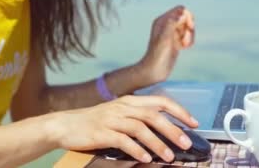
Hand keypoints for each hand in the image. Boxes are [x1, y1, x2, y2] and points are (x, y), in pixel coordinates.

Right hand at [47, 95, 198, 162]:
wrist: (65, 125)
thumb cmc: (93, 123)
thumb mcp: (117, 114)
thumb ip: (137, 118)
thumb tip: (163, 130)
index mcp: (129, 101)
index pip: (160, 100)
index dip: (179, 111)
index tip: (194, 123)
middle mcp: (122, 107)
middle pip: (153, 115)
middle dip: (173, 129)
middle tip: (186, 144)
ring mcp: (112, 119)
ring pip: (140, 128)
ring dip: (158, 143)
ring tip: (169, 156)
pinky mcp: (102, 132)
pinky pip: (123, 140)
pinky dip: (137, 149)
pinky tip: (146, 158)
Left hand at [139, 5, 194, 84]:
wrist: (155, 70)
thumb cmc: (157, 55)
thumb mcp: (164, 38)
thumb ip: (172, 24)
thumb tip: (183, 13)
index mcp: (162, 20)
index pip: (180, 10)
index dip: (187, 17)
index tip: (188, 27)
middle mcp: (167, 25)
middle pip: (186, 18)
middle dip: (189, 28)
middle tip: (185, 38)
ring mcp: (172, 34)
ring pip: (188, 28)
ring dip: (189, 36)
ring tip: (183, 45)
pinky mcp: (176, 42)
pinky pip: (188, 37)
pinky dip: (189, 41)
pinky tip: (184, 48)